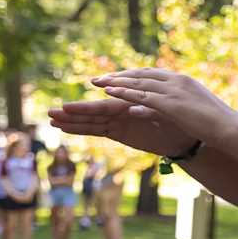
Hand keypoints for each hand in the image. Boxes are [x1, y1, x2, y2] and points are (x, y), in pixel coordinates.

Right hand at [49, 97, 195, 157]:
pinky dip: (82, 130)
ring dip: (72, 121)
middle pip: (94, 112)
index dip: (87, 106)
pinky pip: (97, 131)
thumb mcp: (165, 114)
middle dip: (72, 113)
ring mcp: (119, 122)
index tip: (71, 102)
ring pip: (91, 122)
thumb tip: (133, 109)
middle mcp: (122, 110)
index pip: (106, 103)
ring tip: (51, 120)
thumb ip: (147, 110)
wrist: (188, 137)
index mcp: (133, 101)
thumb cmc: (180, 119)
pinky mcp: (119, 133)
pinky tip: (66, 129)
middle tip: (49, 113)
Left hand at [87, 68, 237, 143]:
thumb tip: (174, 108)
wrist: (230, 128)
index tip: (118, 77)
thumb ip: (181, 105)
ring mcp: (173, 90)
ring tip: (97, 83)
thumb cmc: (219, 123)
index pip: (153, 73)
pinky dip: (123, 92)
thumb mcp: (197, 110)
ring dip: (116, 82)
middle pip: (142, 74)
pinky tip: (109, 93)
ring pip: (138, 83)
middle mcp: (177, 80)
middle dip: (119, 75)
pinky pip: (141, 95)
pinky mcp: (169, 103)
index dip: (133, 75)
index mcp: (184, 80)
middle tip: (100, 78)